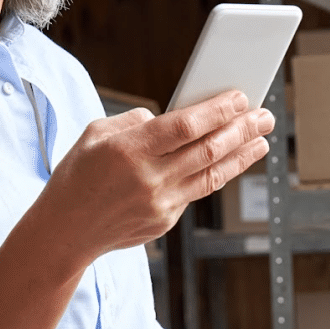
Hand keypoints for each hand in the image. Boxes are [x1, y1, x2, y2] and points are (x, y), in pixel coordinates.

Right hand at [41, 90, 273, 264]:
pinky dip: (216, 174)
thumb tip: (171, 118)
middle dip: (242, 129)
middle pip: (209, 149)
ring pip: (212, 174)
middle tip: (264, 115)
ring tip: (262, 139)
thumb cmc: (78, 175)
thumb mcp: (95, 134)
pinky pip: (196, 191)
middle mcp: (149, 178)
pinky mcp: (165, 221)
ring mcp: (160, 204)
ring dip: (242, 154)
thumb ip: (136, 122)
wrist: (65, 232)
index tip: (240, 97)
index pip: (186, 125)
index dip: (218, 110)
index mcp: (130, 149)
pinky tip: (231, 160)